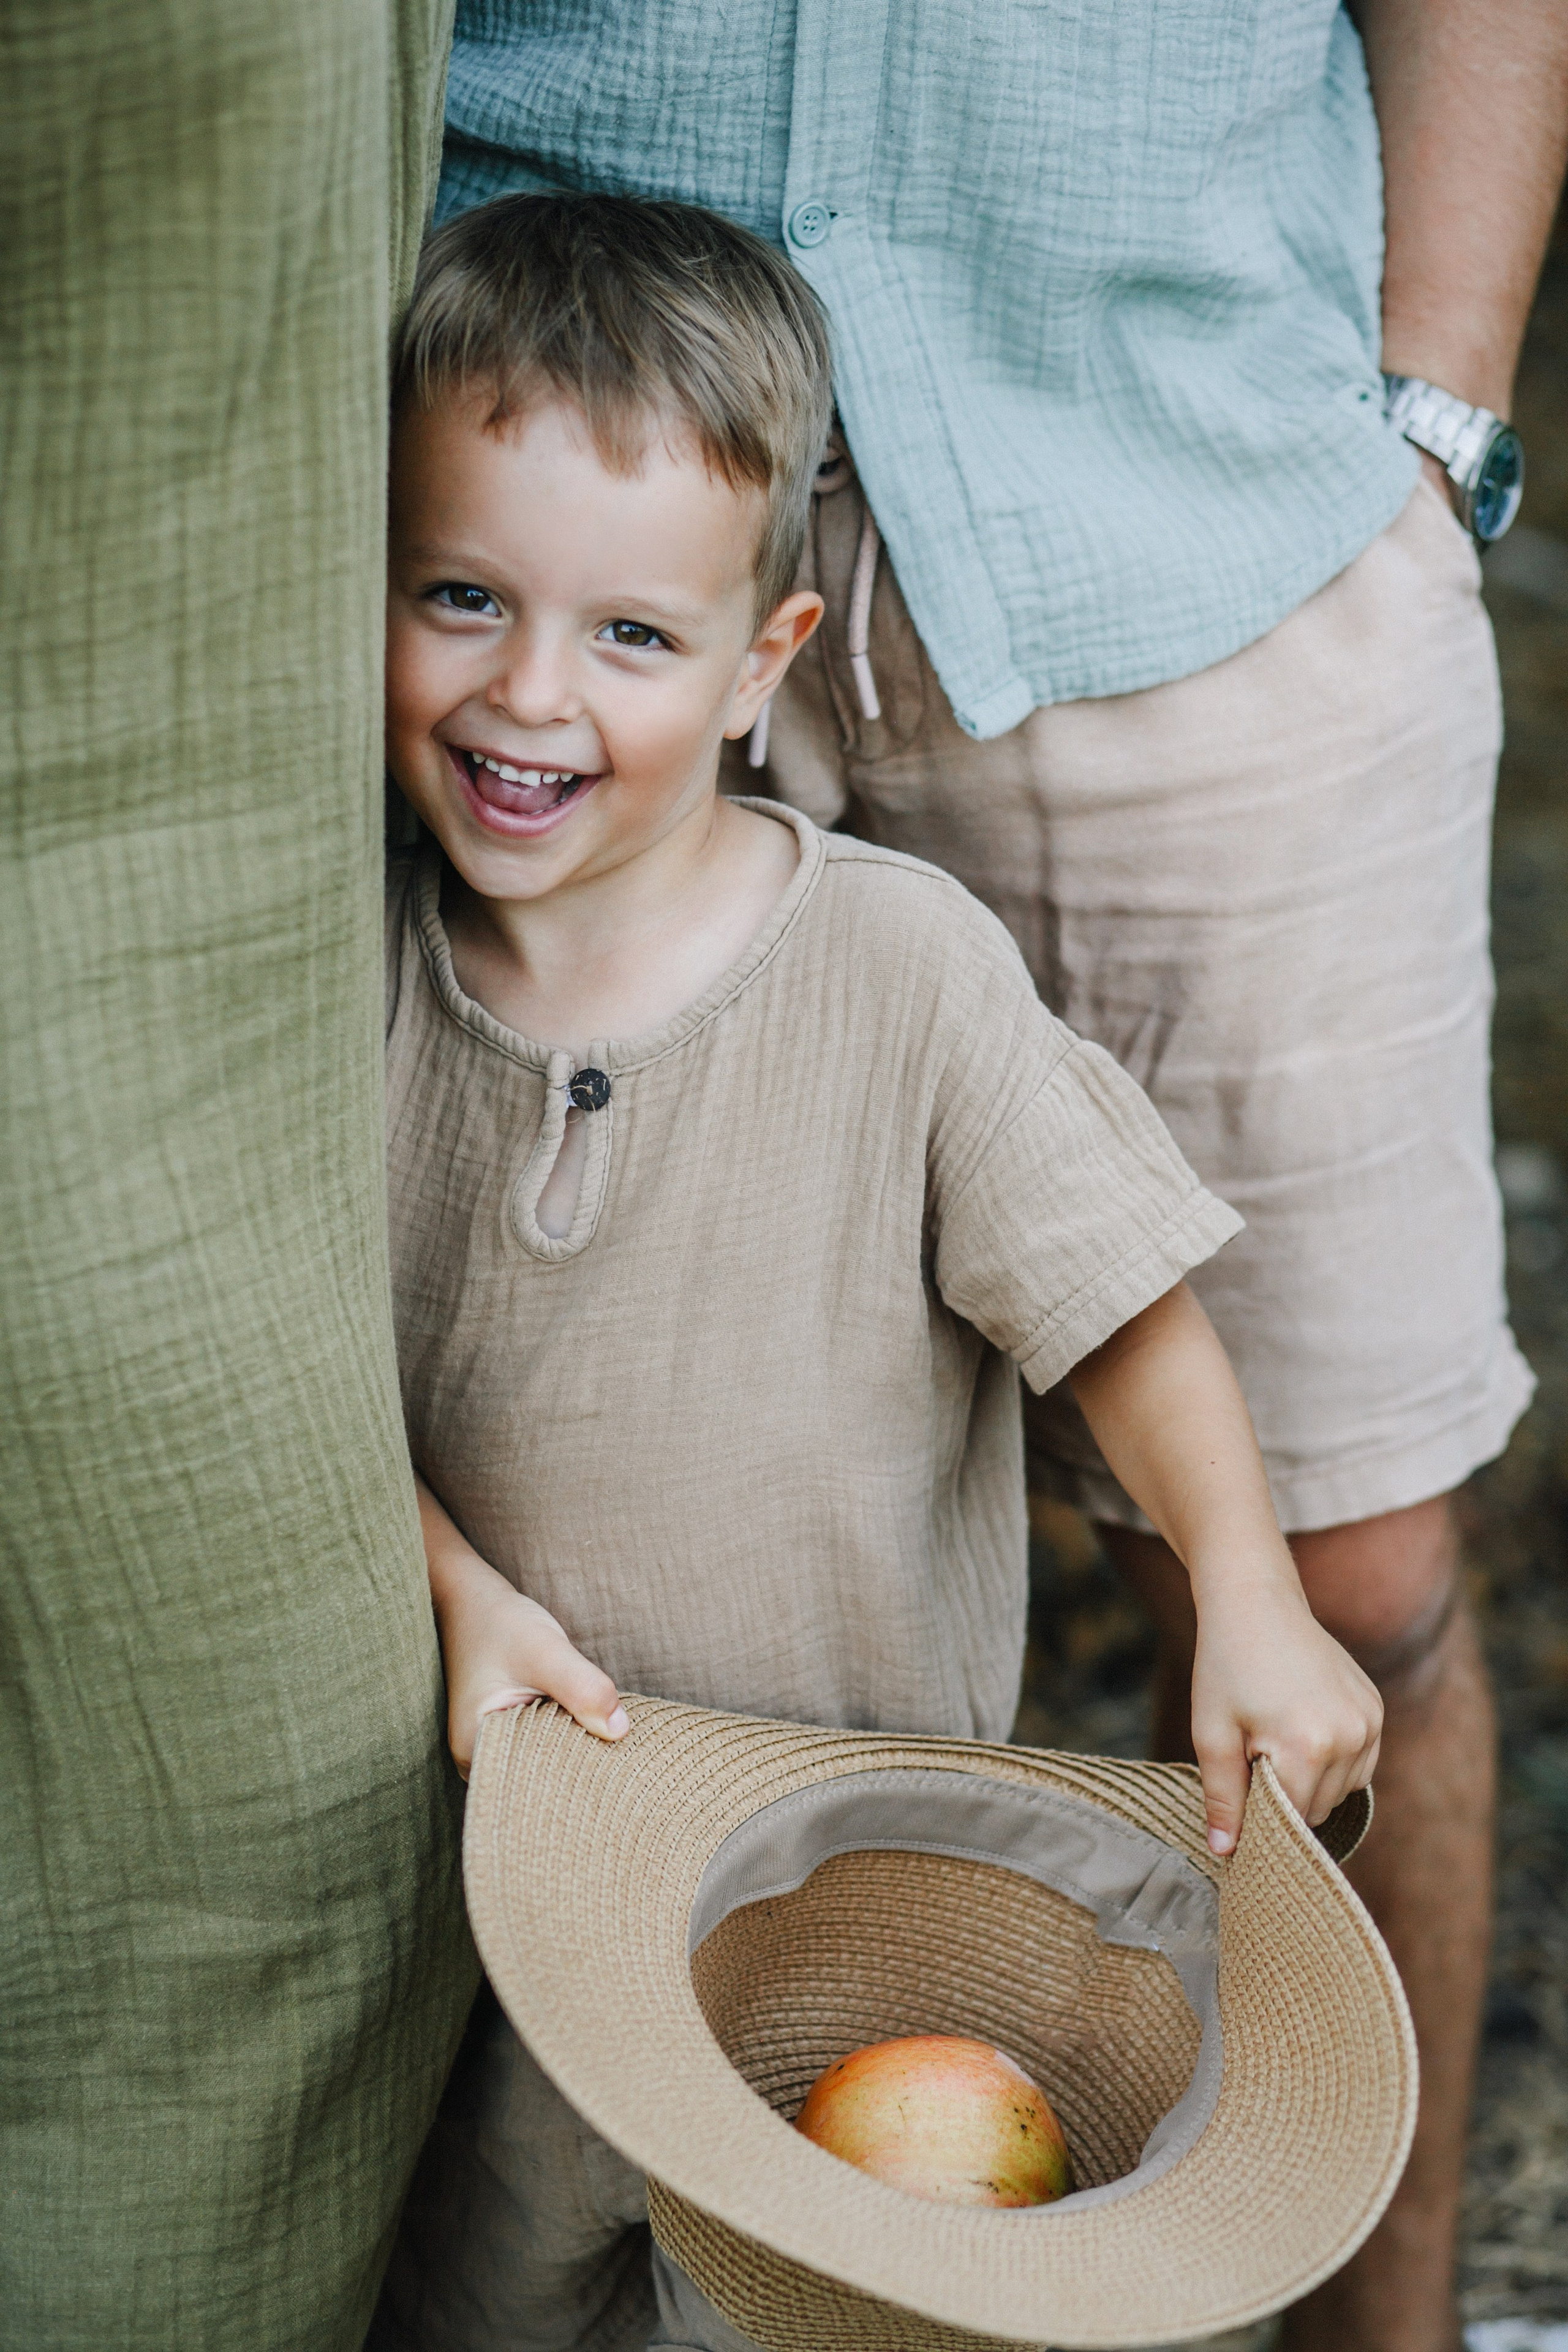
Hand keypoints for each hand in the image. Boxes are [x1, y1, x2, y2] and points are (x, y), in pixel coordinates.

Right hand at [441, 1569, 627, 1779]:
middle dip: (579, 1761)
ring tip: (602, 1731)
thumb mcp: (544, 1651)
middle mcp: (476, 1758)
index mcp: (473, 1748)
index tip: (613, 1756)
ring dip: (574, 1747)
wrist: (473, 1601)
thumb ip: (581, 1687)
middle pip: (540, 1777)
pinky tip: (586, 1722)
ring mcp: (491, 1748)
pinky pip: (542, 1747)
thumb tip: (620, 1731)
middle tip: (618, 1746)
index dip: (578, 1771)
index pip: (535, 1782)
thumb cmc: (501, 1624)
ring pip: (544, 1762)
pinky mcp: (506, 1734)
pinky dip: (566, 1735)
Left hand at [1189, 1564, 1382, 1855]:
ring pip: (1340, 1791)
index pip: (1289, 1822)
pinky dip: (1332, 1761)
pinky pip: (1359, 1764)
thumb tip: (1225, 1855)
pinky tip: (1302, 1726)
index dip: (1259, 1819)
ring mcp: (1369, 1722)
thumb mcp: (1211, 1734)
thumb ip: (1223, 1799)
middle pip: (1316, 1810)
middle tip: (1252, 1752)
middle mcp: (1349, 1738)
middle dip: (1283, 1796)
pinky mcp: (1376, 1709)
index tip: (1239, 1802)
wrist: (1257, 1604)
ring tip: (1277, 1734)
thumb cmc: (1226, 1667)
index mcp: (1306, 1747)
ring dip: (1309, 1781)